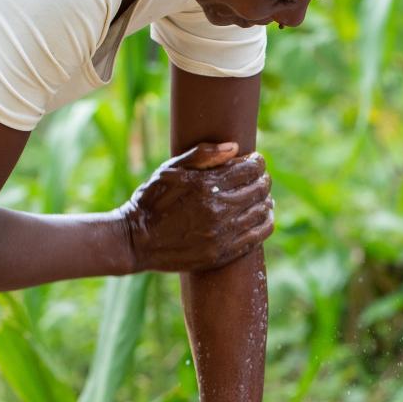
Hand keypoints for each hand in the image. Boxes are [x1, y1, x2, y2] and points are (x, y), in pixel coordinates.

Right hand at [118, 143, 273, 273]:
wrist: (136, 241)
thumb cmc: (151, 200)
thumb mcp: (170, 170)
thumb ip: (202, 155)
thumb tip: (235, 147)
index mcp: (206, 186)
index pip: (249, 168)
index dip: (257, 162)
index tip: (256, 160)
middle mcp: (217, 210)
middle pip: (258, 190)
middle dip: (263, 179)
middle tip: (260, 177)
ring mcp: (221, 235)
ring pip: (261, 212)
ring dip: (266, 201)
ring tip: (263, 196)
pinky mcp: (221, 254)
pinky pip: (257, 237)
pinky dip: (265, 224)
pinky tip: (264, 217)